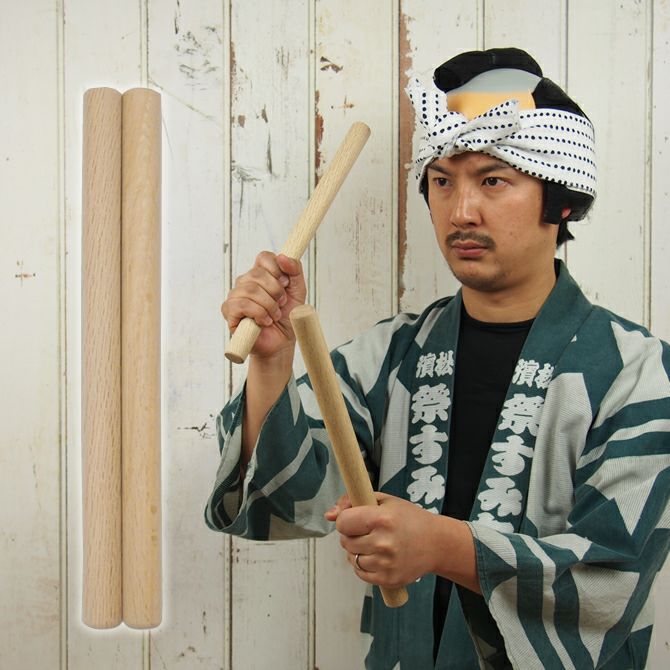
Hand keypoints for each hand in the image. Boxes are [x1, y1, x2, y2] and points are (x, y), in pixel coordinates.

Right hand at [221, 252, 306, 358]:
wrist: (281, 342)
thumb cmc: (287, 317)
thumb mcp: (298, 291)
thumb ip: (295, 270)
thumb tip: (283, 256)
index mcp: (261, 274)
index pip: (264, 257)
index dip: (276, 268)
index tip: (285, 283)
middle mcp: (246, 282)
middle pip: (258, 273)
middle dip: (276, 291)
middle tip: (282, 304)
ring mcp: (236, 295)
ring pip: (250, 289)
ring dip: (269, 305)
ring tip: (274, 316)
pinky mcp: (229, 311)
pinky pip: (242, 304)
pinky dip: (258, 314)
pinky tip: (264, 322)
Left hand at [324, 493, 440, 588]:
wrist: (436, 543)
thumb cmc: (409, 518)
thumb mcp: (384, 501)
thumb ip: (353, 502)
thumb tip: (328, 515)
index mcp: (382, 519)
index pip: (343, 522)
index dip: (345, 519)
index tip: (353, 518)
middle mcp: (383, 542)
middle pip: (345, 541)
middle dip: (351, 535)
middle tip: (367, 530)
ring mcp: (385, 564)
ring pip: (351, 558)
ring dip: (356, 551)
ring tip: (373, 543)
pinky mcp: (387, 580)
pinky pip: (360, 573)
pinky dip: (363, 565)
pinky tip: (376, 556)